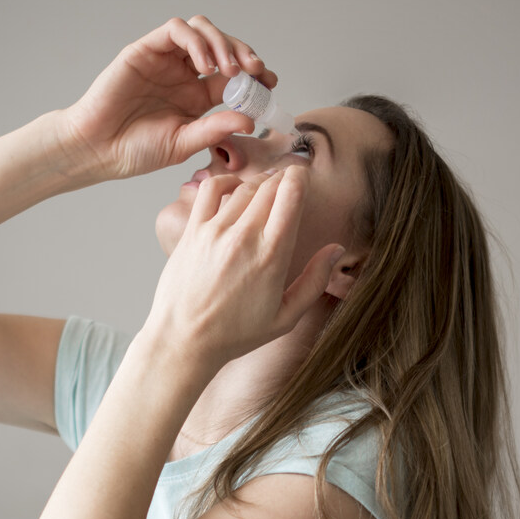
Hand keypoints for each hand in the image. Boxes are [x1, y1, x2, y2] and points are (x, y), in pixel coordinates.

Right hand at [57, 15, 277, 180]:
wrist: (98, 148)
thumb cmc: (136, 150)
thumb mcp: (184, 143)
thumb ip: (215, 129)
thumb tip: (250, 119)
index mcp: (197, 98)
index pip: (234, 77)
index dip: (255, 75)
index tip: (270, 83)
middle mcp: (184, 74)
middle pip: (223, 47)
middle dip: (244, 54)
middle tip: (257, 71)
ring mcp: (166, 59)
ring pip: (203, 31)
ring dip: (223, 44)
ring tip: (230, 69)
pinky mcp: (147, 49)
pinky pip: (177, 30)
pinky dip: (196, 41)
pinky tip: (205, 65)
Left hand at [142, 166, 346, 370]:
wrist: (183, 340)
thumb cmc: (234, 334)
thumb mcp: (285, 318)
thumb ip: (314, 281)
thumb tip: (336, 250)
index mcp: (272, 255)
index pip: (292, 192)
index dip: (302, 178)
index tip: (304, 183)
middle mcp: (244, 237)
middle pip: (271, 184)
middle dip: (284, 179)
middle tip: (288, 186)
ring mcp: (215, 231)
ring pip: (245, 186)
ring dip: (259, 184)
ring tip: (266, 193)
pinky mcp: (193, 232)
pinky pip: (211, 189)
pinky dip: (226, 182)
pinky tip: (235, 191)